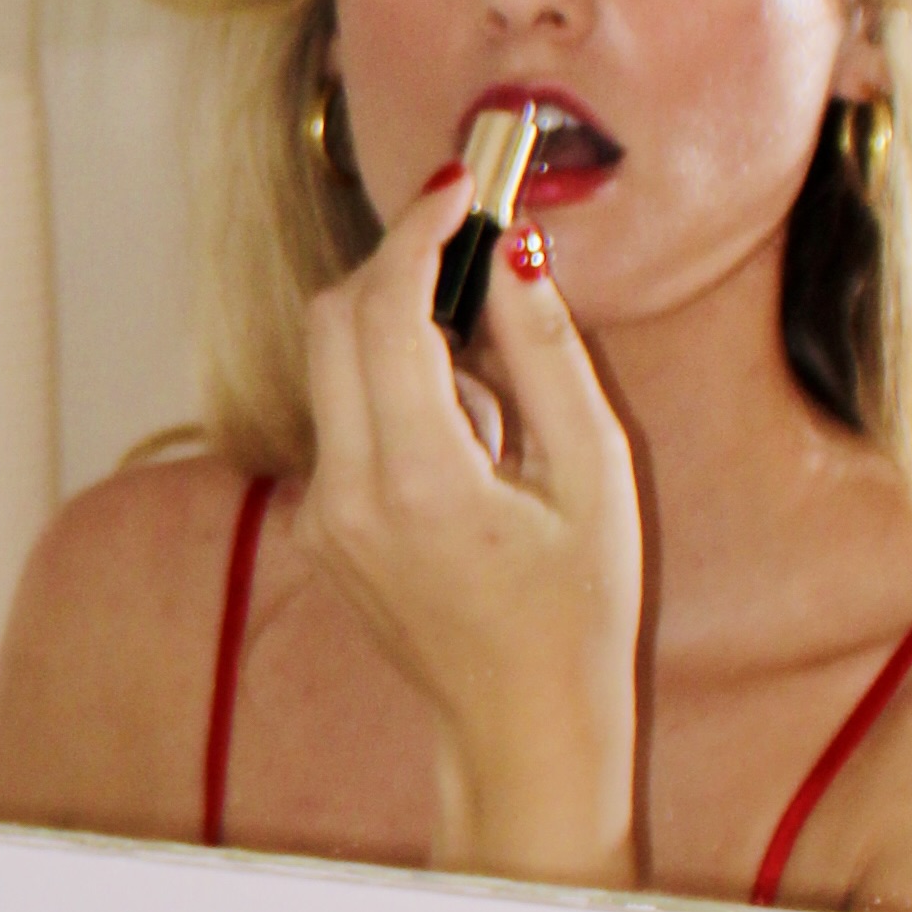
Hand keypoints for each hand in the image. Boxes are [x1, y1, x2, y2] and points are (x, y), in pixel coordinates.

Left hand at [288, 172, 642, 886]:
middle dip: (397, 267)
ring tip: (497, 398)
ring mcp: (320, 512)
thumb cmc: (580, 610)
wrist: (523, 726)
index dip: (417, 231)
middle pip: (333, 320)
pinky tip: (469, 443)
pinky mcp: (317, 523)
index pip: (382, 312)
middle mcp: (345, 493)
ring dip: (401, 335)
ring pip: (332, 364)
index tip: (460, 186)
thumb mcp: (594, 474)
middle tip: (474, 249)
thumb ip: (546, 351)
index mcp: (417, 480)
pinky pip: (342, 417)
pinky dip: (394, 390)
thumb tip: (511, 247)